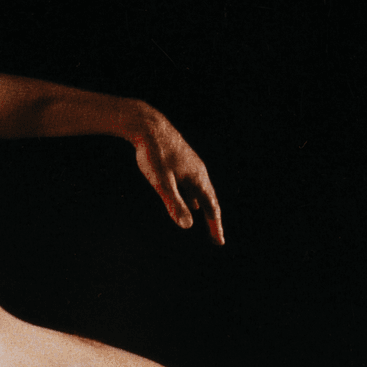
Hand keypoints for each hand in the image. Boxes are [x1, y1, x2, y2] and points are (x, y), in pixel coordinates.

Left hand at [130, 107, 224, 244]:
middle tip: (215, 236)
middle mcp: (199, 172)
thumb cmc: (154, 153)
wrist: (147, 124)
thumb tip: (187, 226)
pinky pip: (193, 183)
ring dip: (205, 206)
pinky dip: (194, 195)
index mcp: (198, 178)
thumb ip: (174, 203)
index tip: (219, 242)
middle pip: (210, 200)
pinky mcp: (182, 160)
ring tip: (206, 218)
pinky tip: (188, 197)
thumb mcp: (162, 182)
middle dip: (213, 219)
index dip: (215, 226)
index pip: (212, 208)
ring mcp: (191, 165)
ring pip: (201, 190)